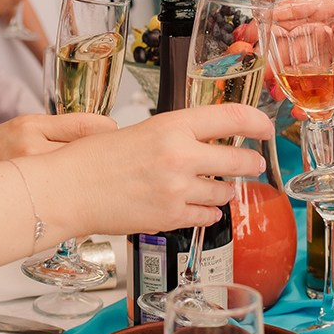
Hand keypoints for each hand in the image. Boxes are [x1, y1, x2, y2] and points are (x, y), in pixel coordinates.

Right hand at [34, 103, 272, 238]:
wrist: (68, 190)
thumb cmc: (93, 159)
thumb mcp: (139, 131)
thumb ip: (175, 134)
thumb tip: (204, 139)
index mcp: (172, 126)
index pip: (231, 116)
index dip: (257, 121)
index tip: (266, 127)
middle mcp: (180, 156)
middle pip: (239, 159)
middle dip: (249, 163)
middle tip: (251, 163)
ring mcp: (177, 189)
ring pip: (224, 192)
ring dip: (224, 191)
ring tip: (217, 188)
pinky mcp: (171, 217)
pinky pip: (206, 217)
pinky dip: (207, 213)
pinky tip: (199, 208)